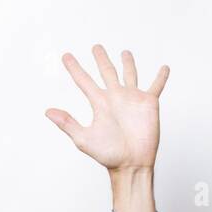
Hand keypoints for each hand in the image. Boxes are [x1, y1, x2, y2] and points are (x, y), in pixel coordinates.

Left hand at [46, 45, 168, 171]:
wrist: (131, 163)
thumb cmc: (108, 155)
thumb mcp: (84, 138)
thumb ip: (67, 123)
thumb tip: (48, 112)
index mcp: (99, 104)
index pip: (84, 81)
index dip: (74, 68)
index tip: (65, 56)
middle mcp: (115, 98)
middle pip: (106, 72)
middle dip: (101, 59)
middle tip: (96, 47)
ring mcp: (132, 99)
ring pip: (129, 75)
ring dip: (128, 63)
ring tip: (125, 52)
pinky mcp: (149, 103)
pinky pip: (156, 87)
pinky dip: (160, 78)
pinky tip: (164, 68)